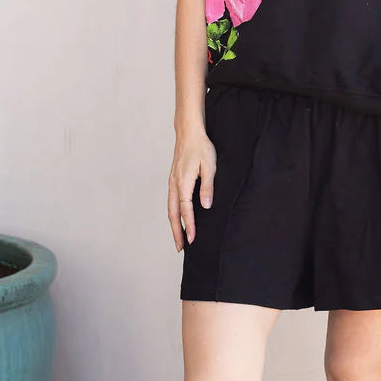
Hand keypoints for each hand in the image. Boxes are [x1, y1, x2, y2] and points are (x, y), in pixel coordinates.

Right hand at [168, 125, 215, 250]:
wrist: (188, 132)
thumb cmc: (201, 147)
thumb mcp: (209, 166)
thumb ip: (207, 186)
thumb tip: (205, 206)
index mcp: (183, 182)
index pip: (186, 210)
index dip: (190, 226)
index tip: (193, 240)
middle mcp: (174, 184)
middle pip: (173, 214)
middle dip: (176, 232)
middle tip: (180, 248)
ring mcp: (172, 182)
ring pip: (170, 208)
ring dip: (174, 225)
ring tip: (178, 238)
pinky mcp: (173, 179)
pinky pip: (171, 201)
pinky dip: (174, 214)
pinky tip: (178, 219)